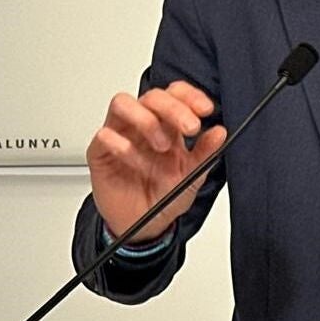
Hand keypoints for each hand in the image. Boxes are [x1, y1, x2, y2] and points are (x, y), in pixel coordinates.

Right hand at [86, 81, 226, 242]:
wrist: (143, 226)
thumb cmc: (165, 197)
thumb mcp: (192, 176)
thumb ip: (205, 153)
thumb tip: (220, 132)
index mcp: (168, 125)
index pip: (176, 94)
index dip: (190, 96)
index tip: (205, 110)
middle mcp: (143, 124)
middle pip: (152, 95)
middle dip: (174, 107)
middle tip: (190, 127)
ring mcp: (120, 134)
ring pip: (123, 103)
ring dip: (146, 120)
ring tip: (162, 145)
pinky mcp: (100, 152)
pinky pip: (103, 134)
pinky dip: (120, 144)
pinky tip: (132, 159)